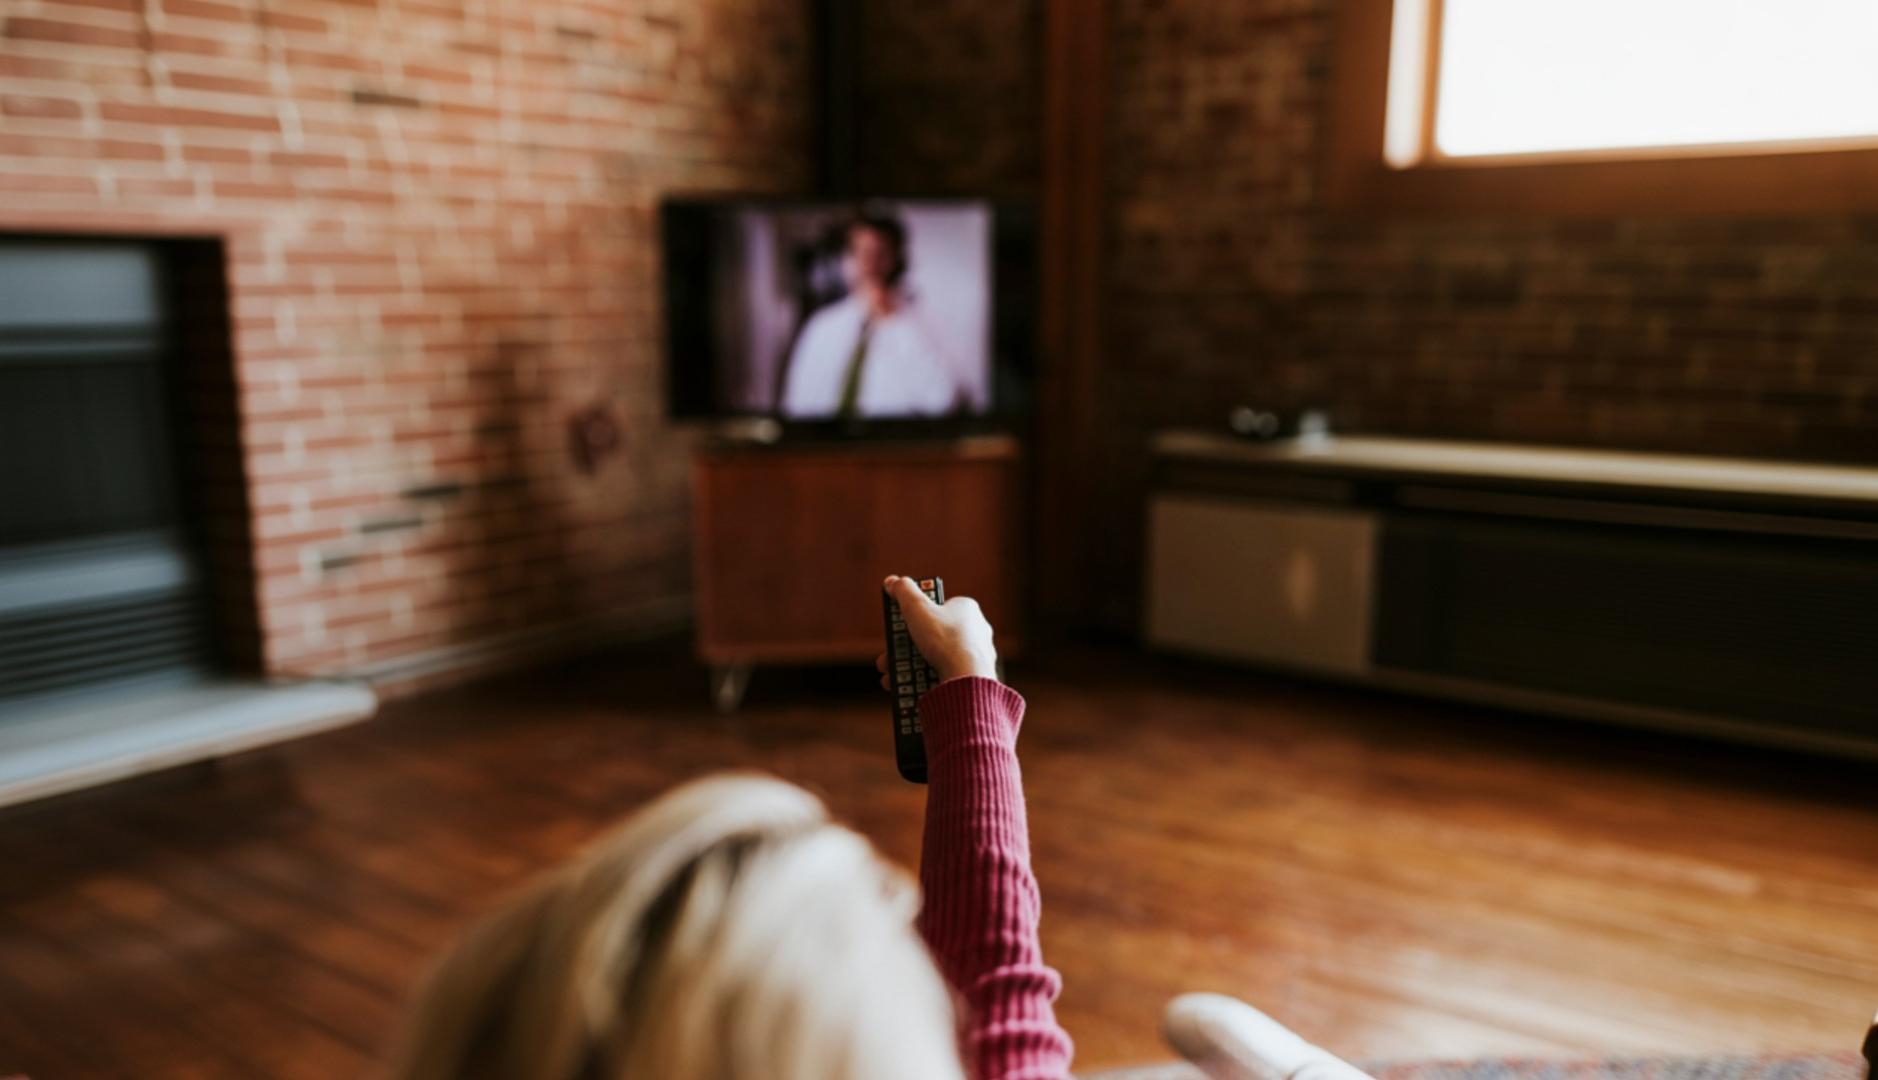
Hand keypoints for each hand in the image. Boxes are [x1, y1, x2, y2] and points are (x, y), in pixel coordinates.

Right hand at [875, 575, 999, 687]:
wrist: (967, 679)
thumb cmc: (945, 640)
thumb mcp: (917, 608)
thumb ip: (903, 591)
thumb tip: (892, 581)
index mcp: (967, 609)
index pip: (936, 607)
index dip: (913, 617)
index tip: (897, 629)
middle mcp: (976, 630)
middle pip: (932, 636)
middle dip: (905, 649)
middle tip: (887, 658)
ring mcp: (976, 655)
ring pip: (936, 658)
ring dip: (909, 667)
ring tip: (892, 676)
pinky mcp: (973, 677)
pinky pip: (944, 676)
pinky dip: (924, 681)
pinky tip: (908, 689)